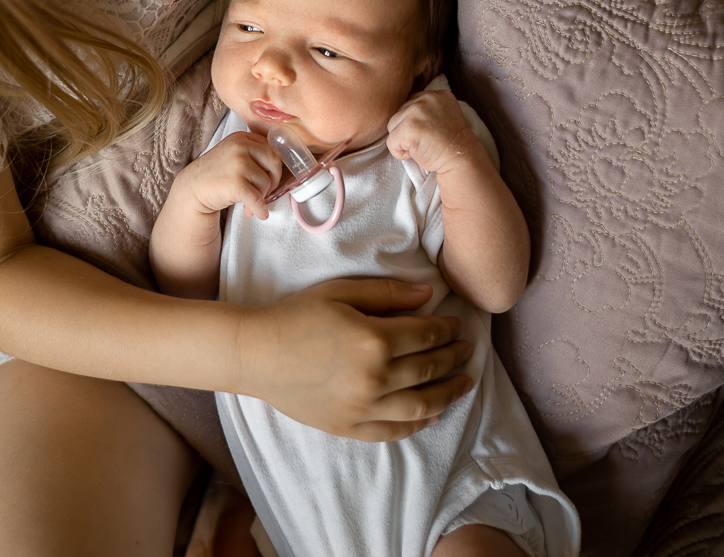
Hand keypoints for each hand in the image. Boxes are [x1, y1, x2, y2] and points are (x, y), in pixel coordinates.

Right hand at [178, 131, 282, 219]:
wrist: (192, 189)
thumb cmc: (217, 174)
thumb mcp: (234, 154)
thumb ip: (255, 154)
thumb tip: (285, 167)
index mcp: (242, 138)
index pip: (272, 149)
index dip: (274, 166)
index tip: (270, 177)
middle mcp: (240, 147)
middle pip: (274, 163)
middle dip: (273, 180)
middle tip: (264, 191)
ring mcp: (237, 164)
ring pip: (266, 182)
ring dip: (261, 196)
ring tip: (249, 201)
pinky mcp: (235, 183)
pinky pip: (258, 199)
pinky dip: (260, 209)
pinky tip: (257, 213)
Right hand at [235, 279, 473, 440]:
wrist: (256, 354)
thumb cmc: (295, 316)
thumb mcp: (340, 292)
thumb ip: (387, 293)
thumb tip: (429, 295)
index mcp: (374, 339)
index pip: (427, 335)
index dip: (447, 329)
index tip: (457, 326)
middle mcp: (375, 377)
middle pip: (430, 369)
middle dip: (455, 358)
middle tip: (467, 351)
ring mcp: (363, 408)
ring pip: (422, 405)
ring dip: (449, 393)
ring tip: (463, 383)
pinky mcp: (349, 427)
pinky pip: (394, 431)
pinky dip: (419, 424)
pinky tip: (432, 414)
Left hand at [386, 89, 481, 175]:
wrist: (460, 158)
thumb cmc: (449, 143)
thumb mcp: (441, 115)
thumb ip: (425, 108)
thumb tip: (402, 112)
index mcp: (436, 94)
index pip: (409, 103)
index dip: (414, 122)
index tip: (428, 132)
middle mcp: (426, 98)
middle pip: (399, 113)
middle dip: (406, 130)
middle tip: (425, 140)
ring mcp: (416, 111)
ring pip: (392, 126)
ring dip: (402, 140)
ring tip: (421, 145)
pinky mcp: (408, 127)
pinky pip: (391, 142)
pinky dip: (399, 152)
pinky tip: (416, 153)